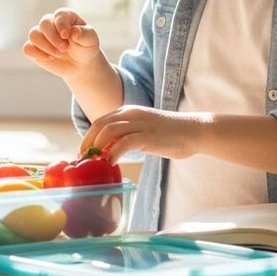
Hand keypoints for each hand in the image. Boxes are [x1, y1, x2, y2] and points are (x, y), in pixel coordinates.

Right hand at [23, 8, 102, 79]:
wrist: (80, 64)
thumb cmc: (85, 47)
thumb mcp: (90, 40)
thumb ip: (85, 34)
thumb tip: (74, 31)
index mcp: (64, 16)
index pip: (58, 15)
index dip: (61, 24)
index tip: (67, 36)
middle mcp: (50, 23)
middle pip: (44, 24)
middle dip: (53, 38)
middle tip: (64, 49)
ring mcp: (41, 35)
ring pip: (33, 35)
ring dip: (46, 47)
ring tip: (58, 55)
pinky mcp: (34, 48)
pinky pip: (27, 48)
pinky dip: (37, 54)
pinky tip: (49, 58)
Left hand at [81, 106, 212, 161]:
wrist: (193, 130)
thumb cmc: (168, 134)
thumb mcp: (142, 131)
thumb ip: (125, 137)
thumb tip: (107, 152)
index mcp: (127, 112)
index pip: (99, 122)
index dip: (87, 138)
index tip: (83, 154)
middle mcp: (130, 114)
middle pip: (99, 125)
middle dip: (87, 143)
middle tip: (83, 161)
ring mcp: (139, 124)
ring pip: (108, 131)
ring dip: (97, 148)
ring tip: (94, 163)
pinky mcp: (147, 135)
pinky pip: (124, 143)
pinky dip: (113, 153)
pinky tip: (111, 163)